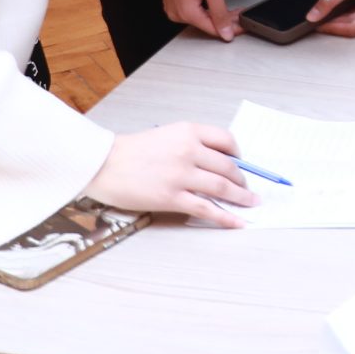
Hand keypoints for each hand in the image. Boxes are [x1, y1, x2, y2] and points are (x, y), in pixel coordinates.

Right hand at [83, 122, 256, 228]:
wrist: (104, 164)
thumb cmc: (131, 151)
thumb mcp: (166, 135)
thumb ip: (190, 144)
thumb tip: (215, 163)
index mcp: (188, 131)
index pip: (225, 139)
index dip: (238, 153)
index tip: (241, 162)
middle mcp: (189, 151)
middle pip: (227, 167)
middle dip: (242, 180)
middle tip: (248, 188)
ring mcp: (182, 175)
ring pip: (222, 187)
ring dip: (241, 197)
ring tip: (250, 203)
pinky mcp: (173, 198)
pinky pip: (207, 208)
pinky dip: (226, 216)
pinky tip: (237, 221)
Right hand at [149, 0, 234, 40]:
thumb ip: (219, 12)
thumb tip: (226, 34)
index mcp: (185, 12)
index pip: (213, 29)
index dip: (231, 29)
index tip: (244, 25)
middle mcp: (175, 13)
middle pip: (206, 24)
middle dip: (225, 20)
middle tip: (241, 13)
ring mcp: (172, 6)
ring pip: (200, 17)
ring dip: (217, 14)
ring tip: (233, 9)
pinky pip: (192, 9)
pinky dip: (206, 7)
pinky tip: (216, 2)